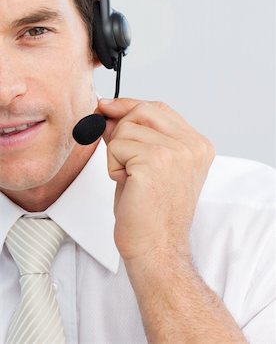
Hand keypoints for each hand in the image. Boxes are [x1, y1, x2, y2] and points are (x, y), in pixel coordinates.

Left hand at [97, 98, 214, 265]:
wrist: (157, 248)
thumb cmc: (152, 213)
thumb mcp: (149, 164)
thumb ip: (135, 135)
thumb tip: (109, 113)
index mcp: (197, 145)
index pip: (159, 108)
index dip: (130, 106)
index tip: (109, 108)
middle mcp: (192, 145)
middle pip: (142, 110)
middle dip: (120, 128)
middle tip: (122, 159)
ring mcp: (177, 151)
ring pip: (125, 127)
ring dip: (117, 153)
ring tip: (131, 179)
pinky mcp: (155, 160)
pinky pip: (116, 146)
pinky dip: (113, 165)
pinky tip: (128, 185)